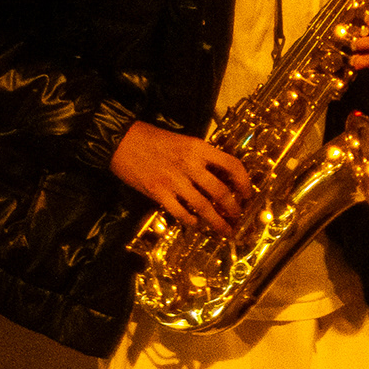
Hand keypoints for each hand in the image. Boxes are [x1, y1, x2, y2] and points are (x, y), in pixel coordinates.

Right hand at [111, 119, 255, 234]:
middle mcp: (190, 164)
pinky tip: (196, 224)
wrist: (121, 140)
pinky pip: (180, 212)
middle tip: (237, 217)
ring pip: (203, 206)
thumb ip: (202, 158)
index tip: (247, 194)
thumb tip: (222, 178)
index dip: (244, 182)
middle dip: (233, 208)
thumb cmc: (153, 139)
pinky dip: (191, 221)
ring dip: (217, 221)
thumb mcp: (184, 141)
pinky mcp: (158, 192)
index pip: (232, 164)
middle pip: (221, 191)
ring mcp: (173, 179)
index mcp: (199, 148)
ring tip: (224, 229)